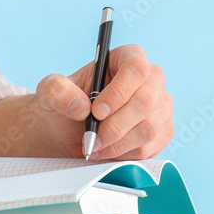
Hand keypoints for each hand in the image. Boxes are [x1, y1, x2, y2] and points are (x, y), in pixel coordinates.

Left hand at [33, 44, 173, 159]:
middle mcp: (151, 79)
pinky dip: (125, 154)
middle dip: (115, 126)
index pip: (136, 69)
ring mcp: (161, 106)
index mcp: (127, 58)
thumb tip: (80, 106)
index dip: (120, 92)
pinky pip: (150, 147)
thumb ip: (58, 91)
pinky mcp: (163, 131)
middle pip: (146, 102)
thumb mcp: (50, 92)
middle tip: (92, 138)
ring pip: (149, 128)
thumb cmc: (65, 104)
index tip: (97, 112)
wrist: (72, 131)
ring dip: (118, 144)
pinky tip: (108, 151)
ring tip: (95, 145)